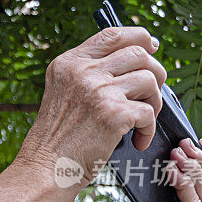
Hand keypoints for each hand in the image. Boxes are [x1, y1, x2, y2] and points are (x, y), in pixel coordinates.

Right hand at [18, 27, 166, 184]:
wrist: (45, 168)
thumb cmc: (58, 138)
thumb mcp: (63, 93)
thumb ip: (89, 75)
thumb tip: (136, 60)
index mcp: (69, 63)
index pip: (113, 34)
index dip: (139, 37)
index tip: (151, 47)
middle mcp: (82, 72)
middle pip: (139, 53)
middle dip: (155, 73)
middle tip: (150, 95)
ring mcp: (98, 91)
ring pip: (150, 79)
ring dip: (154, 101)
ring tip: (142, 120)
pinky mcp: (113, 113)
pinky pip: (148, 112)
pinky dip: (148, 129)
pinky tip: (137, 140)